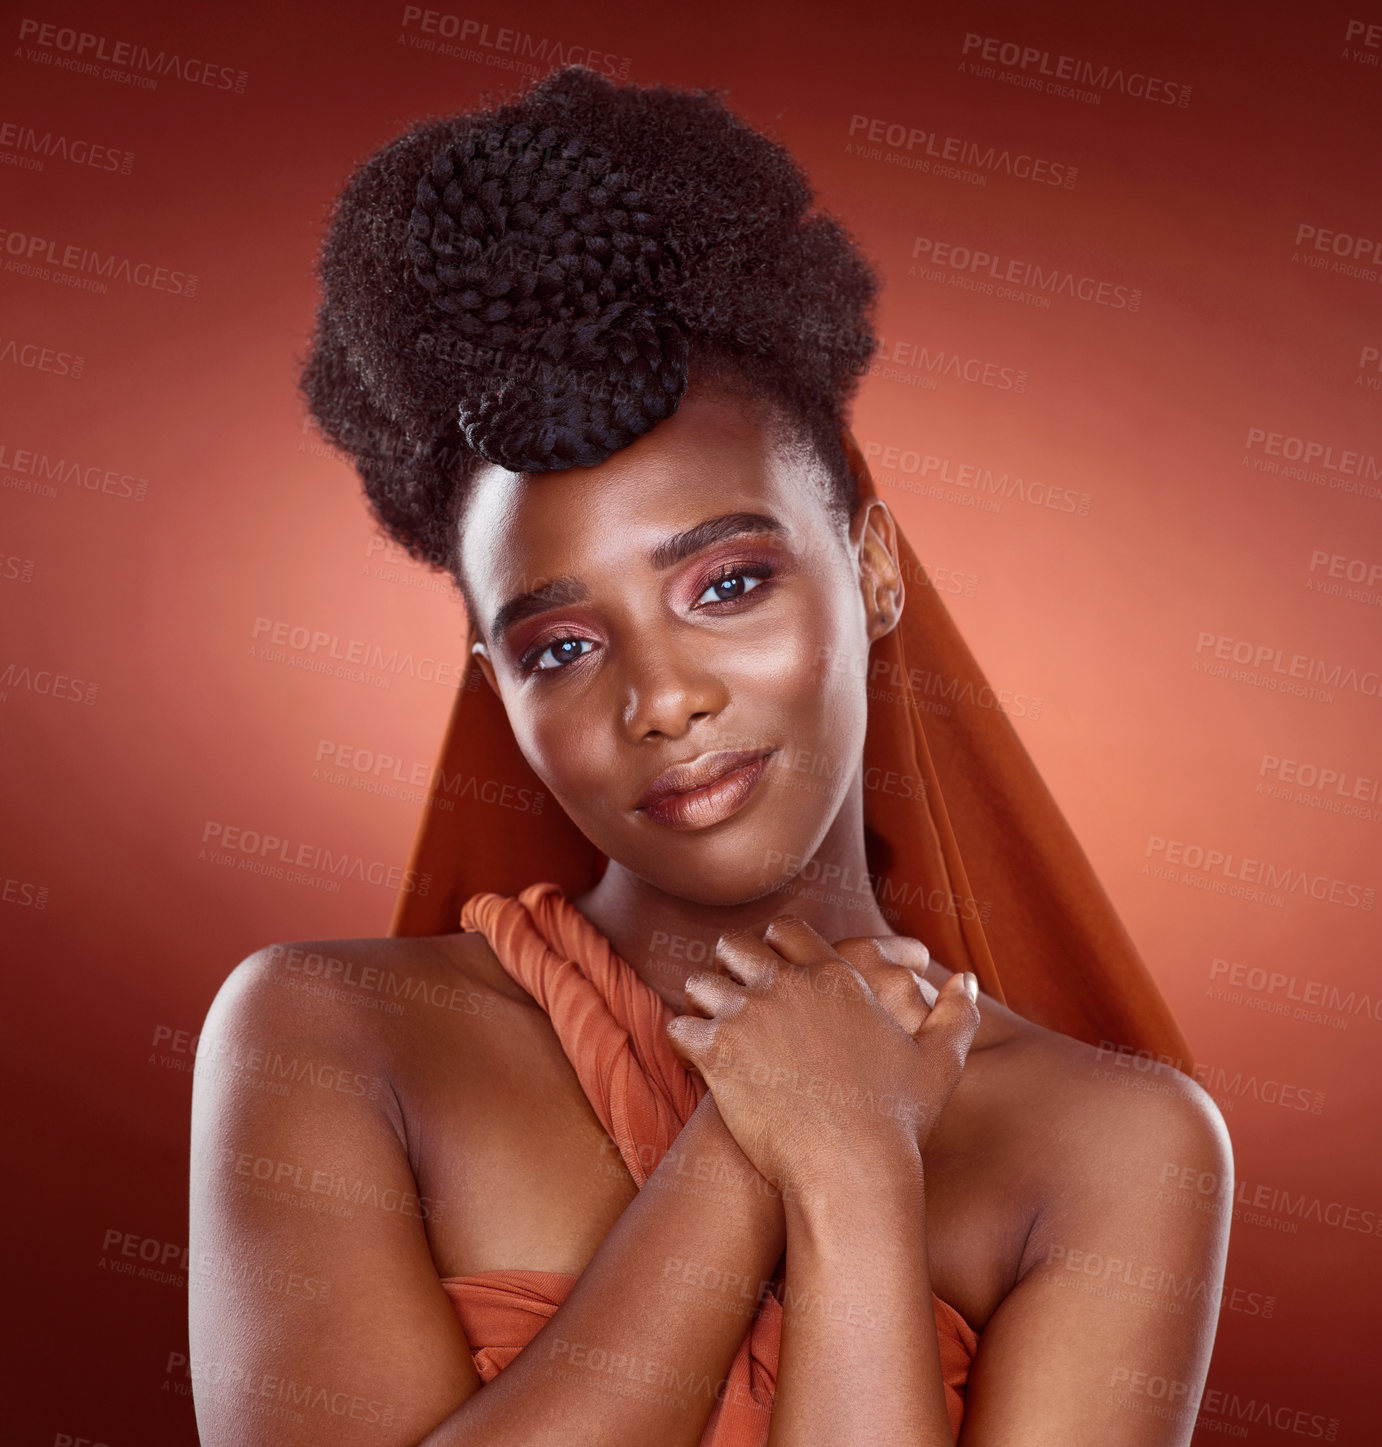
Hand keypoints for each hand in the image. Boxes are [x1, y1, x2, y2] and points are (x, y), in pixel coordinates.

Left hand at [664, 916, 979, 1201]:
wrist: (851, 1171)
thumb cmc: (898, 1123)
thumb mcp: (939, 1063)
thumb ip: (956, 1014)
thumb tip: (968, 979)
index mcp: (836, 977)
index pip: (788, 931)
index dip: (774, 941)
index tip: (768, 957)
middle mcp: (788, 984)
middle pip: (738, 946)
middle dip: (731, 961)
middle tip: (729, 981)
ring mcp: (749, 1014)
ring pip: (703, 983)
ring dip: (703, 999)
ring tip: (705, 1016)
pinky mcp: (718, 1050)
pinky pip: (680, 1027)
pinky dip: (683, 1038)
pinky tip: (691, 1051)